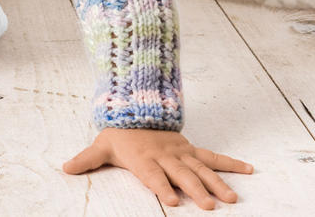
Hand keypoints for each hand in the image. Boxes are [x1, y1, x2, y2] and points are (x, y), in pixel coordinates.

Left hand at [62, 128, 253, 209]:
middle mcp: (165, 156)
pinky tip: (249, 170)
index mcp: (144, 158)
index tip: (172, 200)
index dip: (161, 186)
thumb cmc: (119, 135)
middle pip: (181, 175)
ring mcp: (181, 152)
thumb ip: (86, 160)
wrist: (135, 109)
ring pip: (201, 169)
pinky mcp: (191, 149)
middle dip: (195, 190)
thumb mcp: (101, 146)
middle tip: (209, 206)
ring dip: (217, 183)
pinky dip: (231, 163)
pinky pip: (213, 156)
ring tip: (231, 199)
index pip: (152, 175)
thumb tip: (65, 168)